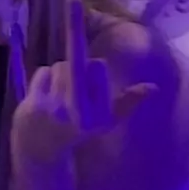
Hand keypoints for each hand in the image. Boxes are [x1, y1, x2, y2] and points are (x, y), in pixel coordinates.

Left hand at [10, 0, 157, 165]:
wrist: (39, 148)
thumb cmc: (77, 130)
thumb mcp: (106, 122)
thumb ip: (127, 103)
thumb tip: (153, 87)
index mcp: (100, 115)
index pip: (98, 67)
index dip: (95, 66)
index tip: (90, 42)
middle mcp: (79, 112)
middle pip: (77, 62)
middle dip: (76, 68)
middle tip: (73, 89)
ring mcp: (55, 109)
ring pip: (59, 65)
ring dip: (59, 74)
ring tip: (57, 96)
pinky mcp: (35, 104)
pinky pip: (44, 71)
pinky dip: (43, 77)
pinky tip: (43, 96)